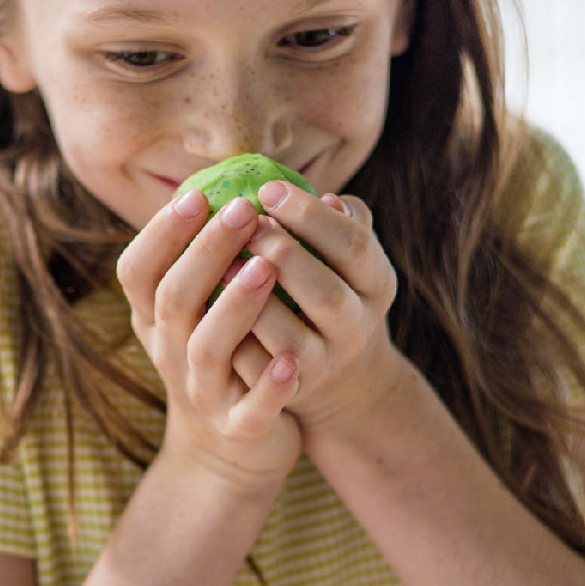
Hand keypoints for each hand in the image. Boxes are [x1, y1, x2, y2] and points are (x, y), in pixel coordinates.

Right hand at [116, 190, 302, 491]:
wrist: (228, 450)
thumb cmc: (222, 356)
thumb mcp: (197, 310)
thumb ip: (203, 261)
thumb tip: (225, 185)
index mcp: (155, 319)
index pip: (137, 270)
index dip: (160, 233)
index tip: (195, 193)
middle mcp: (169, 353)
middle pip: (174, 299)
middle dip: (206, 251)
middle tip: (243, 209)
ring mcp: (201, 394)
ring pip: (208, 349)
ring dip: (235, 305)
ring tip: (266, 267)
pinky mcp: (237, 429)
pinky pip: (250, 410)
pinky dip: (270, 387)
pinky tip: (293, 363)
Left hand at [229, 182, 407, 436]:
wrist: (334, 374)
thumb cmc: (325, 289)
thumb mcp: (344, 256)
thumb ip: (334, 221)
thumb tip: (321, 195)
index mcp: (376, 283)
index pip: (353, 245)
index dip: (311, 216)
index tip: (268, 190)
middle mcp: (356, 328)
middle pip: (326, 294)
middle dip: (283, 255)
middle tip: (244, 224)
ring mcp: (323, 366)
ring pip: (289, 340)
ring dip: (252, 302)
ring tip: (221, 266)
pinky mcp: (288, 396)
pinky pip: (256, 373)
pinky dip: (235, 344)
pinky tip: (208, 312)